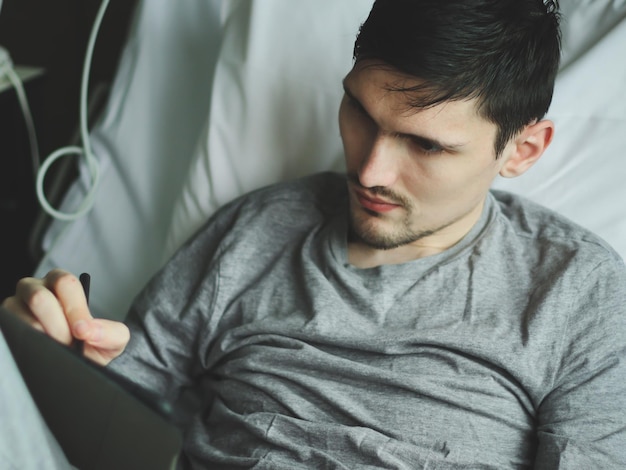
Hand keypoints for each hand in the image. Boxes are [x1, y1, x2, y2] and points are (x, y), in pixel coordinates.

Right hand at [1, 269, 129, 365]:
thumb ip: (110, 333)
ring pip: (22, 317)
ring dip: (42, 337)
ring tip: (56, 349)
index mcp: (62, 284)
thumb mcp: (113, 339)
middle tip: (68, 344)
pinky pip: (10, 331)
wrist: (77, 365)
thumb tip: (90, 331)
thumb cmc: (93, 345)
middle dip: (57, 325)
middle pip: (39, 297)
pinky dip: (27, 344)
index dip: (75, 308)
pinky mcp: (5, 325)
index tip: (82, 332)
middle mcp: (36, 289)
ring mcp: (16, 307)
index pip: (65, 283)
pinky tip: (41, 351)